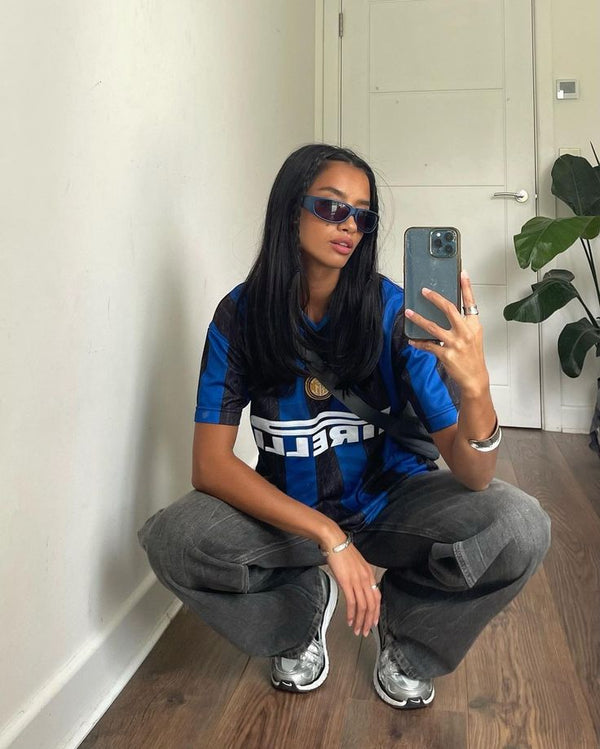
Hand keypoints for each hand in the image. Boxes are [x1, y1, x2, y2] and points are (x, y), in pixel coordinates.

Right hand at [325, 542, 379, 636]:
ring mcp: (357, 581)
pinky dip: (352, 614)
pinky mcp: (346, 582)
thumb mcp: (356, 565)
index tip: (373, 622)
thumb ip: (360, 577)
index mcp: (369, 574)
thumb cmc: (343, 552)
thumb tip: (359, 588)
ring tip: (357, 629)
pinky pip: (352, 602)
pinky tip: (350, 620)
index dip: (376, 612)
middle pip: (371, 605)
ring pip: (363, 606)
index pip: (377, 598)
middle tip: (366, 631)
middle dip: (369, 621)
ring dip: (360, 621)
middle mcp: (365, 579)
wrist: (334, 542)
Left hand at [405, 270, 488, 397]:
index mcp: (473, 325)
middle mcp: (465, 332)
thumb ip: (463, 323)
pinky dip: (418, 343)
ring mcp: (455, 343)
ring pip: (432, 327)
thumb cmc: (473, 356)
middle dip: (435, 298)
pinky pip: (428, 345)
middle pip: (448, 309)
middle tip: (424, 291)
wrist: (475, 377)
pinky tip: (411, 341)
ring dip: (418, 319)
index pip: (471, 302)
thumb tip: (448, 311)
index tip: (462, 273)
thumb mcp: (473, 336)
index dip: (466, 287)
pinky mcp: (446, 354)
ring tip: (409, 313)